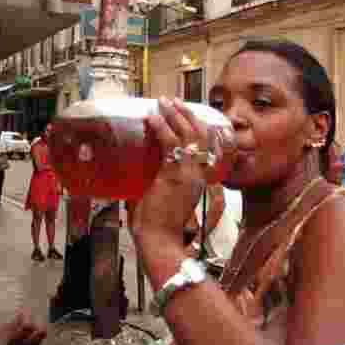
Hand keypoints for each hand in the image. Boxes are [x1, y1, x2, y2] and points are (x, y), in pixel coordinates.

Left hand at [130, 98, 210, 274]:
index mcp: (199, 181)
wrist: (160, 242)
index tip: (185, 114)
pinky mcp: (174, 174)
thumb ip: (157, 185)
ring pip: (188, 135)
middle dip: (187, 115)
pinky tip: (153, 118)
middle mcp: (199, 174)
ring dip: (175, 116)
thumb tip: (138, 176)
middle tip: (174, 102)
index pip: (205, 147)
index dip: (196, 128)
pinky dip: (161, 128)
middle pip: (200, 136)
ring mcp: (189, 173)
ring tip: (164, 102)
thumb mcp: (164, 201)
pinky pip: (170, 143)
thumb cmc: (160, 228)